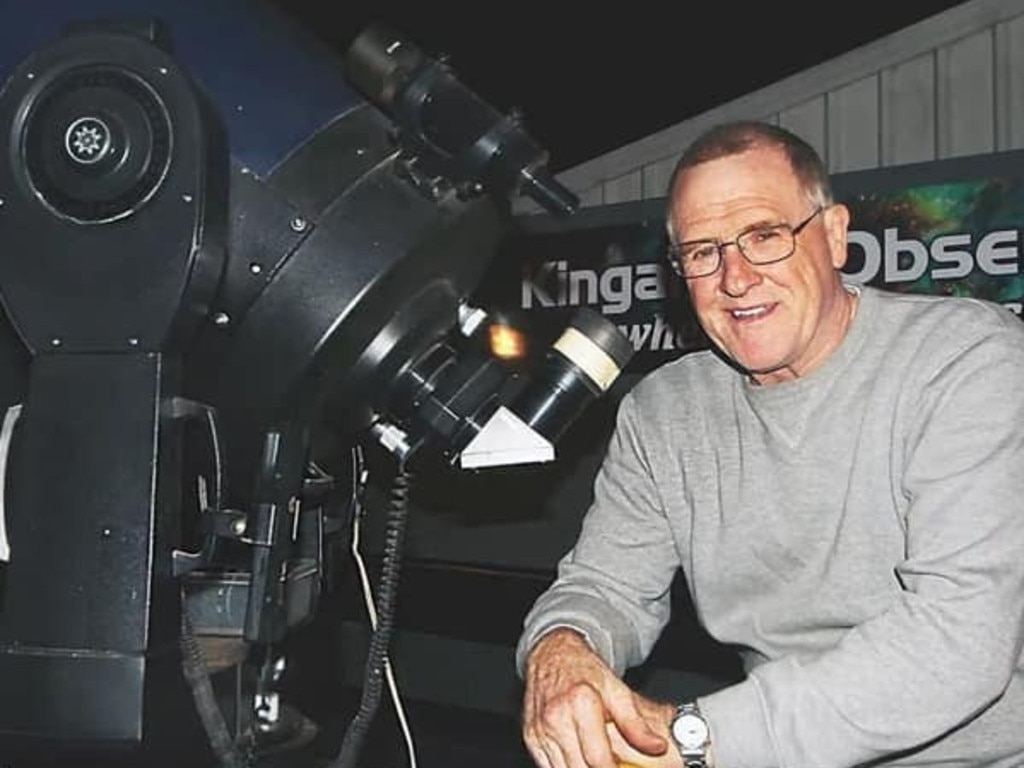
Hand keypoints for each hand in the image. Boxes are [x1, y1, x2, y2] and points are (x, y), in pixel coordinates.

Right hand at [522, 628, 674, 767]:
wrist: (553, 655)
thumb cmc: (584, 671)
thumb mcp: (617, 691)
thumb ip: (636, 723)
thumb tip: (656, 746)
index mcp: (580, 704)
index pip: (599, 759)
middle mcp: (556, 718)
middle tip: (613, 764)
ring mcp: (540, 730)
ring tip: (597, 761)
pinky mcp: (531, 738)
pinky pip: (549, 767)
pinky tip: (580, 760)